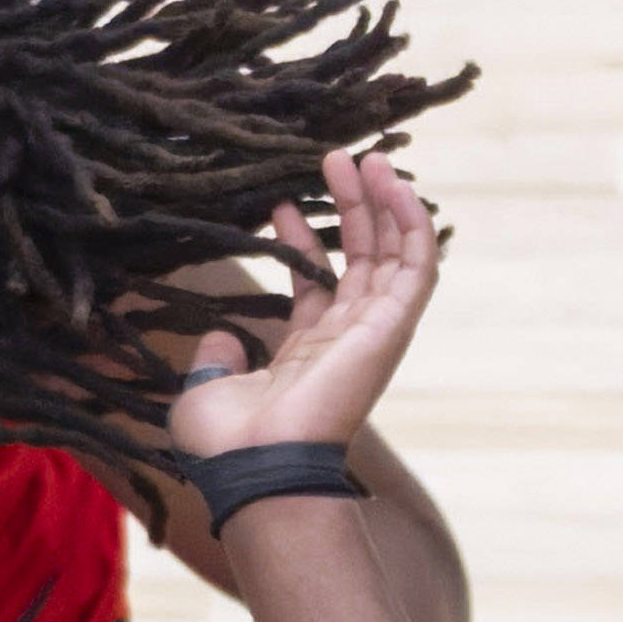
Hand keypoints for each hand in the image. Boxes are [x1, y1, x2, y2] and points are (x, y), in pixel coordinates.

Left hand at [168, 149, 439, 461]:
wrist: (254, 463)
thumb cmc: (227, 442)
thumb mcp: (206, 389)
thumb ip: (216, 359)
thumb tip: (220, 338)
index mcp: (305, 353)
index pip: (315, 284)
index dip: (301, 241)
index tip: (281, 203)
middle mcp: (344, 340)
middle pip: (360, 260)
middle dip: (351, 208)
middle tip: (336, 160)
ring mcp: (372, 332)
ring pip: (392, 255)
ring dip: (385, 205)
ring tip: (370, 158)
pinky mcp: (392, 327)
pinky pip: (416, 267)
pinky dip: (412, 226)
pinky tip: (399, 188)